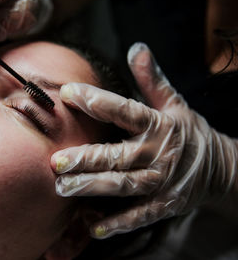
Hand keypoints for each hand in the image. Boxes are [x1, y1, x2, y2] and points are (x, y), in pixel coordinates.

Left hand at [51, 42, 237, 238]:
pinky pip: (139, 215)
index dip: (97, 101)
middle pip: (118, 155)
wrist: (220, 167)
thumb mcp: (173, 103)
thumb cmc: (187, 132)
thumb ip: (152, 80)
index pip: (125, 110)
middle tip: (56, 161)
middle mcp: (158, 153)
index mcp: (158, 125)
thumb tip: (136, 48)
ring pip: (123, 185)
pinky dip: (118, 223)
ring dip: (93, 188)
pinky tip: (93, 226)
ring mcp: (162, 182)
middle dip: (86, 159)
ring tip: (63, 188)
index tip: (67, 93)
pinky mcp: (164, 205)